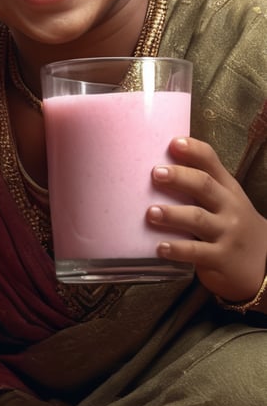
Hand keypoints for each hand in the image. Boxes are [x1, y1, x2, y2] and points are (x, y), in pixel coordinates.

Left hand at [148, 136, 266, 300]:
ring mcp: (227, 232)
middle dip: (179, 177)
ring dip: (172, 214)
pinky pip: (196, 252)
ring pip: (198, 219)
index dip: (193, 151)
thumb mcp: (225, 202)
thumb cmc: (233, 225)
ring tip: (151, 213)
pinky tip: (159, 247)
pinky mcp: (221, 258)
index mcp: (227, 189)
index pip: (212, 163)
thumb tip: (158, 165)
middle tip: (155, 173)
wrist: (265, 263)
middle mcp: (229, 207)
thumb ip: (199, 186)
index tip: (173, 143)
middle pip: (204, 186)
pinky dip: (177, 249)